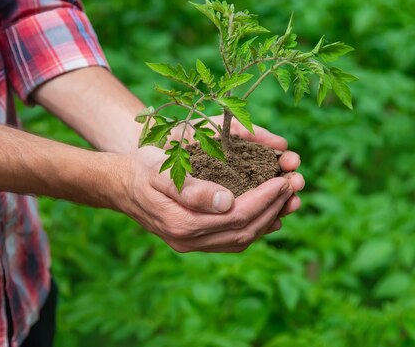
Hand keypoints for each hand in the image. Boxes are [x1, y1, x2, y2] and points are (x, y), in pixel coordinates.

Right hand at [115, 146, 294, 251]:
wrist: (120, 185)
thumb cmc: (143, 169)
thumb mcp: (163, 171)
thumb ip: (192, 190)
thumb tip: (227, 203)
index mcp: (184, 223)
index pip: (238, 215)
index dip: (266, 198)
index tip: (284, 180)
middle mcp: (190, 240)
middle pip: (246, 230)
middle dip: (274, 207)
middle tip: (294, 185)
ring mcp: (193, 244)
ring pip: (242, 239)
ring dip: (270, 219)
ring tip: (290, 199)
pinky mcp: (195, 241)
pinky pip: (233, 240)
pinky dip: (256, 228)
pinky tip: (270, 214)